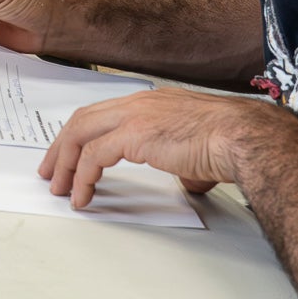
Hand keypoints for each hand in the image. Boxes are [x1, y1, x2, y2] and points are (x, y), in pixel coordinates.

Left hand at [39, 89, 297, 207]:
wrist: (246, 138)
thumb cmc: (234, 143)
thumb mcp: (201, 151)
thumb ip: (185, 162)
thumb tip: (188, 180)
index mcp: (152, 101)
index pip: (103, 113)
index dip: (82, 134)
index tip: (69, 153)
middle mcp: (138, 103)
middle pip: (83, 120)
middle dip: (61, 147)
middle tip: (51, 172)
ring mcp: (134, 116)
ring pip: (80, 135)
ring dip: (65, 163)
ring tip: (60, 189)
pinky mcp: (134, 135)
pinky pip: (93, 157)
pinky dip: (82, 178)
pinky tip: (82, 196)